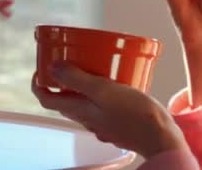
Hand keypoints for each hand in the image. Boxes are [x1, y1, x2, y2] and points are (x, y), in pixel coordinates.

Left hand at [32, 63, 186, 159]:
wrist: (162, 138)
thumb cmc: (136, 115)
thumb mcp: (104, 90)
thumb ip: (77, 80)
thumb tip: (52, 68)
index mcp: (79, 111)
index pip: (46, 100)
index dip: (38, 84)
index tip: (40, 68)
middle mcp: (87, 120)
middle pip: (62, 101)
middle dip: (58, 82)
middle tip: (64, 63)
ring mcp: (101, 123)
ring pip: (81, 103)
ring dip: (78, 86)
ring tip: (88, 67)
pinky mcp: (116, 123)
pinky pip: (99, 106)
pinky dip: (97, 93)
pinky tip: (112, 82)